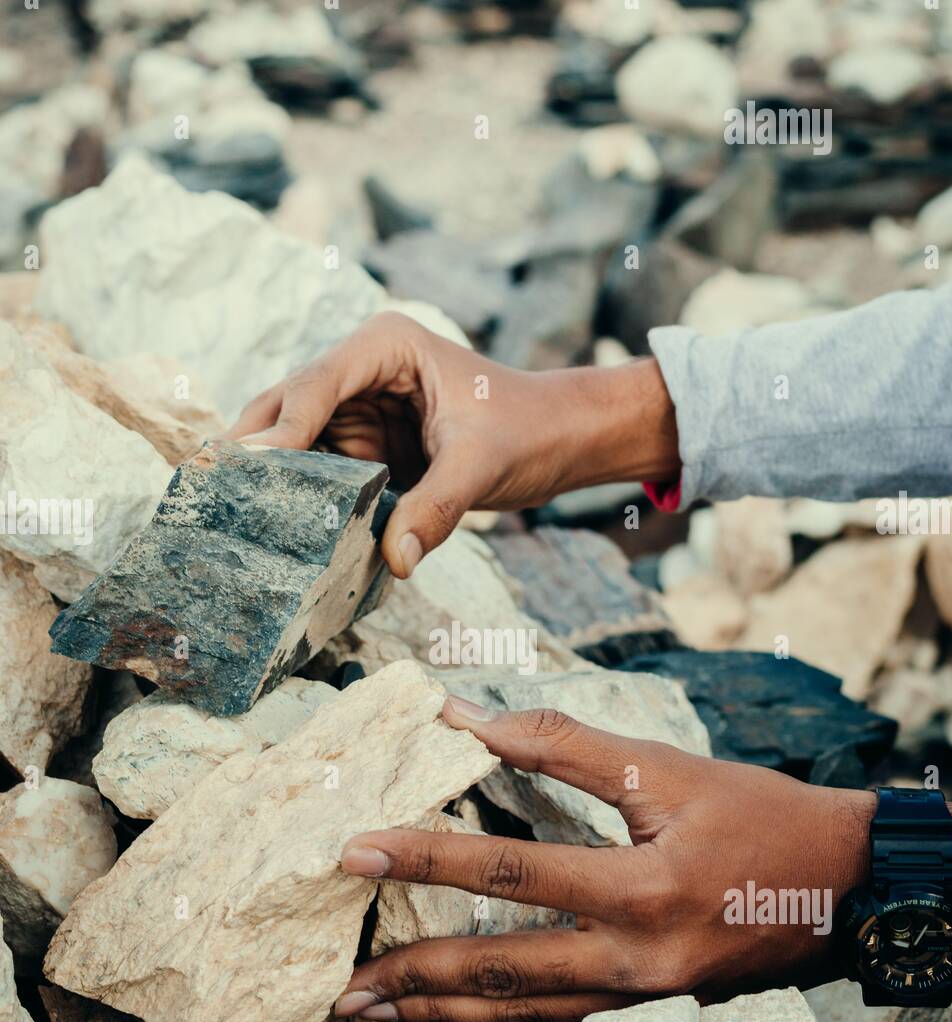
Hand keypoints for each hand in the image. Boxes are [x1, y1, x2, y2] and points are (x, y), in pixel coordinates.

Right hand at [227, 311, 679, 577]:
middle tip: (207, 494)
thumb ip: (437, 508)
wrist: (560, 438)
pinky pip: (319, 472)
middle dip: (253, 451)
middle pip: (286, 408)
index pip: (316, 384)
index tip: (250, 470)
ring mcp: (357, 408)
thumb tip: (395, 561)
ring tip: (223, 518)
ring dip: (270, 480)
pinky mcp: (363, 445)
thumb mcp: (482, 465)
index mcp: (386, 346)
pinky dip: (299, 499)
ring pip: (294, 442)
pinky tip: (271, 531)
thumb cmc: (529, 429)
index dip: (281, 430)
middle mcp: (359, 370)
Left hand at [336, 697, 874, 1021]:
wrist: (845, 890)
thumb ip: (561, 744)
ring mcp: (644, 1004)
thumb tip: (463, 715)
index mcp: (642, 889)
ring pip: (525, 1018)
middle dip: (416, 974)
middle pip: (505, 971)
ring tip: (373, 1016)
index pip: (511, 870)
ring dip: (442, 1016)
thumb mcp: (669, 768)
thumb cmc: (758, 816)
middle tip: (342, 984)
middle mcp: (638, 960)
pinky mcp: (650, 1018)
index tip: (355, 851)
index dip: (427, 856)